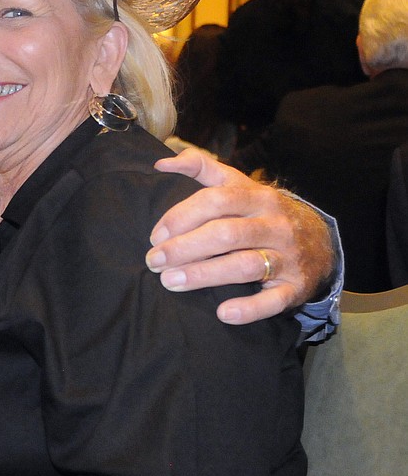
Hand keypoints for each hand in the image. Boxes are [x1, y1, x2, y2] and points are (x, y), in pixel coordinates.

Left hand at [147, 149, 334, 324]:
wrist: (321, 242)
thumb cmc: (264, 213)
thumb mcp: (240, 185)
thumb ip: (202, 169)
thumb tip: (161, 162)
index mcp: (258, 197)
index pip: (216, 200)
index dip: (181, 217)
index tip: (155, 236)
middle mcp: (275, 225)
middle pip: (226, 234)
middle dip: (185, 248)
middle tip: (154, 261)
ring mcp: (287, 257)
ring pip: (244, 266)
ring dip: (204, 275)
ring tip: (170, 282)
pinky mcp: (295, 287)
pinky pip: (273, 301)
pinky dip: (249, 309)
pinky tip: (223, 313)